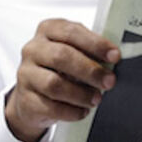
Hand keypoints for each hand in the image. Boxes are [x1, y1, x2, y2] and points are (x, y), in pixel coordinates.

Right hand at [5, 19, 118, 141]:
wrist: (33, 95)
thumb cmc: (60, 68)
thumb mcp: (76, 52)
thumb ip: (92, 52)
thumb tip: (115, 59)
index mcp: (48, 31)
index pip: (71, 32)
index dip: (95, 44)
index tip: (115, 56)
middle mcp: (33, 50)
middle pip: (62, 57)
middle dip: (91, 70)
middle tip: (109, 81)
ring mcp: (26, 74)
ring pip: (54, 84)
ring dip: (81, 94)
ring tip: (96, 99)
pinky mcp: (25, 99)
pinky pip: (49, 106)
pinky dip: (71, 111)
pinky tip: (82, 111)